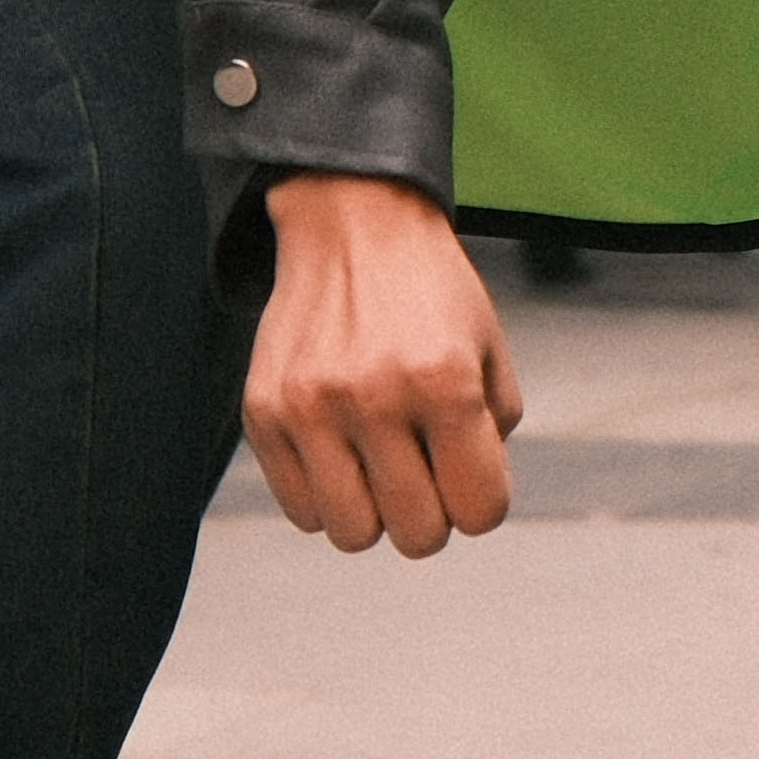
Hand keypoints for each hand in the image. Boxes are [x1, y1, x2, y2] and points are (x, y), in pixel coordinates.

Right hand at [247, 169, 520, 556]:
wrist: (352, 223)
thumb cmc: (429, 293)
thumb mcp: (490, 350)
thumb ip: (493, 435)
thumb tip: (467, 507)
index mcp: (445, 381)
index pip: (480, 511)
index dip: (483, 501)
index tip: (469, 472)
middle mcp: (374, 395)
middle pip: (419, 536)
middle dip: (433, 513)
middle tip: (425, 470)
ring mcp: (311, 406)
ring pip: (353, 534)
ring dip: (376, 514)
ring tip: (380, 467)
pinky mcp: (264, 411)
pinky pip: (301, 508)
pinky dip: (327, 497)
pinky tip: (339, 452)